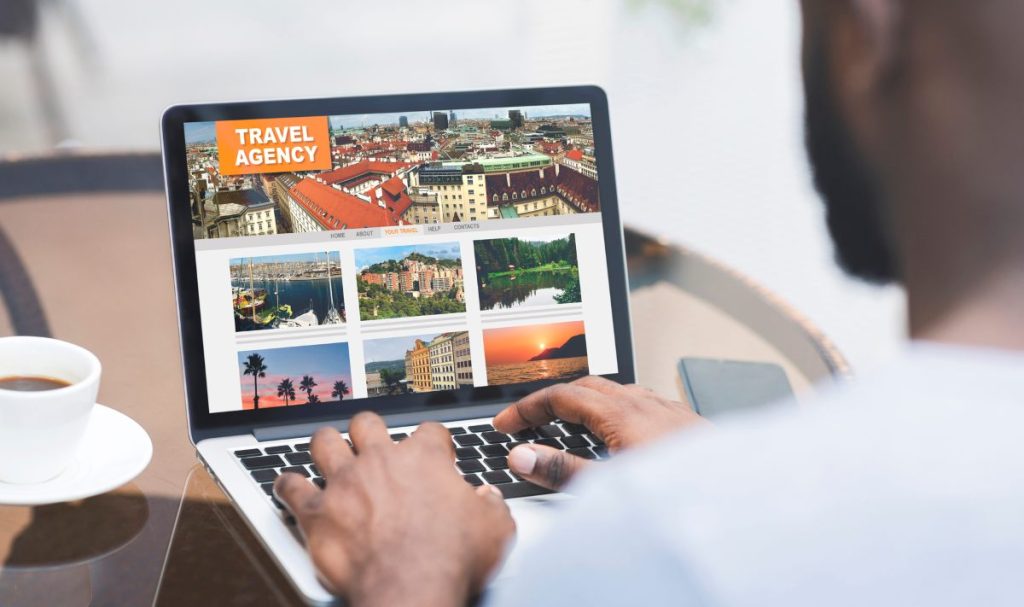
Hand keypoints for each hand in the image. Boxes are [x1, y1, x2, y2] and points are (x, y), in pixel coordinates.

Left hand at [274, 412, 514, 606]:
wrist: (410, 588)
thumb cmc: (449, 559)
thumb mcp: (494, 529)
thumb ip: (491, 506)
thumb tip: (488, 499)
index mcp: (424, 459)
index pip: (429, 431)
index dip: (433, 441)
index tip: (435, 453)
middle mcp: (380, 461)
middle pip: (367, 424)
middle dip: (369, 430)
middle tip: (372, 442)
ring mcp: (345, 483)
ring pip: (324, 442)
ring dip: (325, 444)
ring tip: (326, 447)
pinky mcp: (317, 512)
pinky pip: (291, 487)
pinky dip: (287, 485)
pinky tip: (287, 485)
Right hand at [494, 376, 706, 489]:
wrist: (738, 497)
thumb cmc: (681, 494)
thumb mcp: (610, 486)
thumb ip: (562, 470)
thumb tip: (522, 455)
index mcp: (622, 413)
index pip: (562, 397)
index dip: (528, 409)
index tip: (505, 424)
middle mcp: (645, 403)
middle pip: (586, 387)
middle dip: (552, 400)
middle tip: (528, 420)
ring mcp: (667, 410)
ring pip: (616, 392)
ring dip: (585, 401)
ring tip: (567, 423)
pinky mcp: (684, 422)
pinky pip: (641, 402)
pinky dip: (614, 408)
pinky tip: (618, 432)